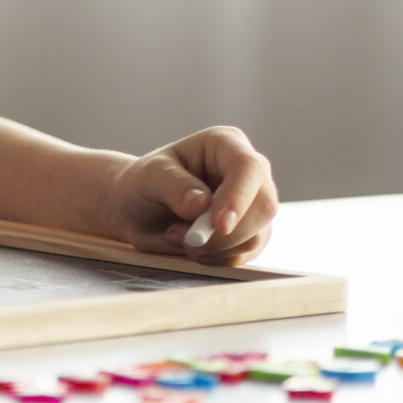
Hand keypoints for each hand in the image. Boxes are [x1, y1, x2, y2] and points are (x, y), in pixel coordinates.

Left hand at [102, 126, 276, 264]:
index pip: (248, 168)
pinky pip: (243, 255)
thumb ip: (172, 185)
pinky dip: (214, 258)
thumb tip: (200, 203)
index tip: (219, 224)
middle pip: (263, 207)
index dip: (238, 198)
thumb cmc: (144, 183)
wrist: (138, 211)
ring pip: (255, 236)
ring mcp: (253, 205)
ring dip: (213, 247)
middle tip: (184, 238)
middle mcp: (248, 173)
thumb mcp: (148, 176)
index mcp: (226, 144)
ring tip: (176, 235)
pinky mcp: (251, 234)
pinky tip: (190, 246)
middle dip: (224, 232)